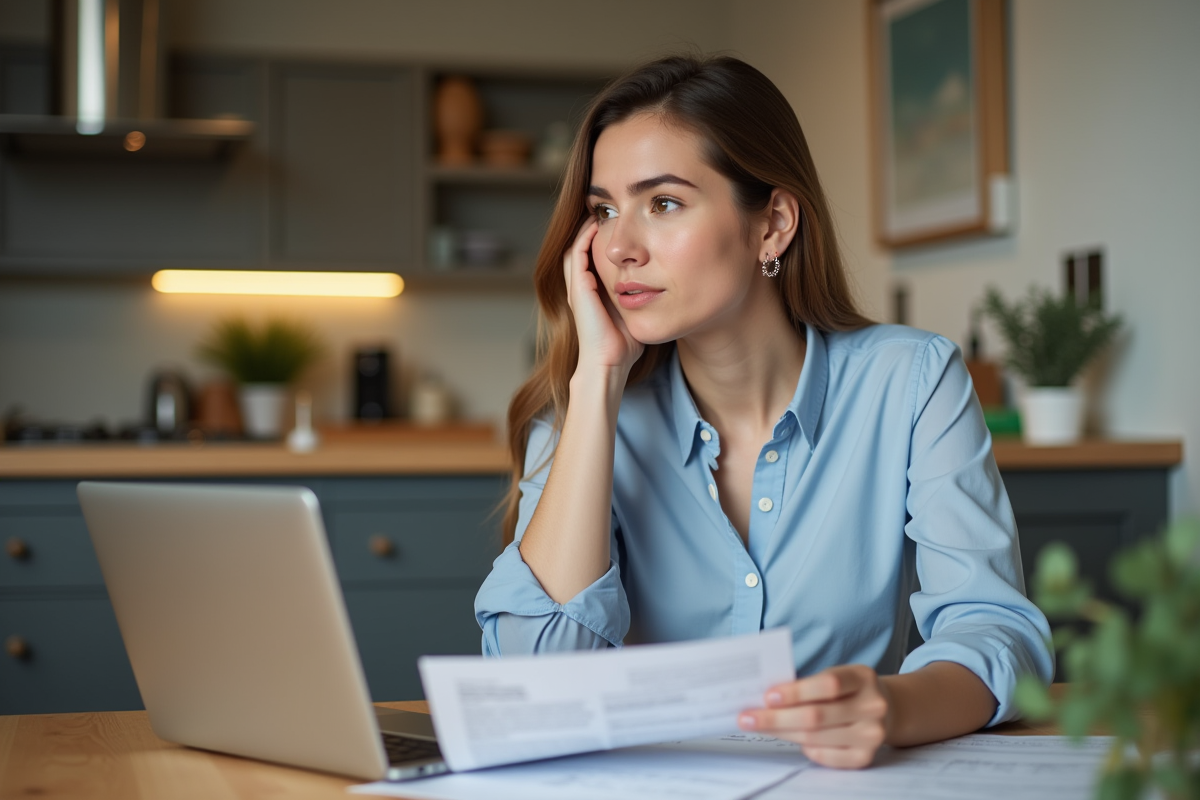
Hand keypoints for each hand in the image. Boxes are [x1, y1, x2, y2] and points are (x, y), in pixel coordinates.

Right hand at [563, 219, 643, 374]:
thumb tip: (666, 287)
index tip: (618, 225)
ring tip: (599, 212)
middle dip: (591, 229)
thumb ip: (642, 298)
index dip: (602, 239)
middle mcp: (581, 287)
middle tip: (605, 211)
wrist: (609, 362)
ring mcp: (577, 287)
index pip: (592, 257)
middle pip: (580, 248)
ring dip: (585, 228)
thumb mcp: (635, 312)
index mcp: (592, 292)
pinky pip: (577, 254)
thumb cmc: (624, 345)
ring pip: (575, 247)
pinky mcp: (578, 288)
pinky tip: (596, 225)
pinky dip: (585, 237)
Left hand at [738, 664, 891, 768]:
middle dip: (776, 718)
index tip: (767, 696)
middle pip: (817, 716)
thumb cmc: (848, 689)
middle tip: (747, 718)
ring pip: (815, 738)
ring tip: (758, 727)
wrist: (886, 709)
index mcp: (863, 677)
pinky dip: (804, 748)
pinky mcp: (865, 758)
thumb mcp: (836, 675)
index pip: (828, 684)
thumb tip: (766, 698)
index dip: (796, 691)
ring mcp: (872, 735)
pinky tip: (790, 739)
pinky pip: (824, 756)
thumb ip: (808, 684)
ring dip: (781, 733)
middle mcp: (873, 706)